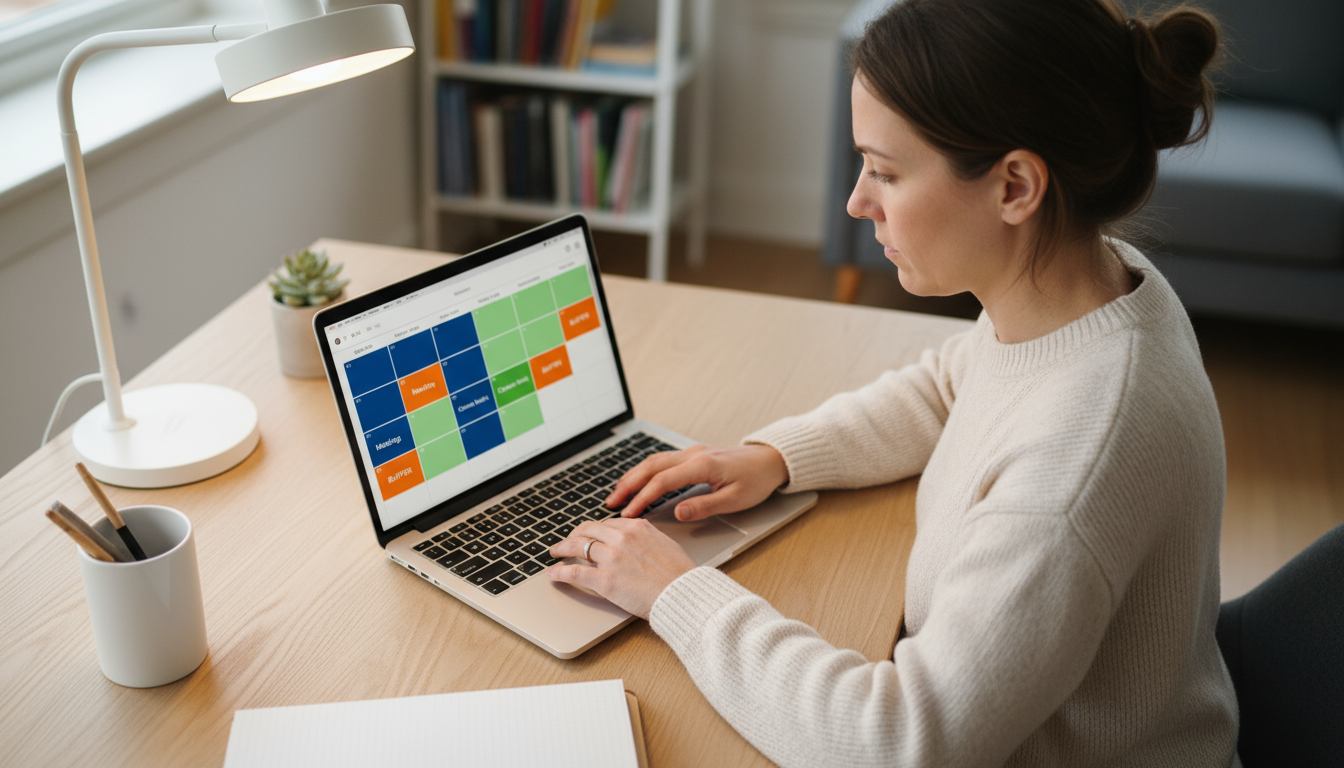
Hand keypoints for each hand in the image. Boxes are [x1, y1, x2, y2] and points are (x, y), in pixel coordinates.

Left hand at [548, 518, 696, 618]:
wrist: (683, 593)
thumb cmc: (680, 574)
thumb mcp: (665, 544)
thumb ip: (647, 537)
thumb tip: (638, 539)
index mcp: (637, 527)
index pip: (606, 523)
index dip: (593, 529)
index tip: (588, 534)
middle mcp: (622, 538)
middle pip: (587, 530)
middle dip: (574, 535)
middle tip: (567, 541)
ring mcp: (612, 558)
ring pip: (577, 547)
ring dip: (562, 549)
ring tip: (555, 552)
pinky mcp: (605, 580)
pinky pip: (575, 572)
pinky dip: (560, 572)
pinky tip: (553, 574)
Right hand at [605, 443, 788, 519]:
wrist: (771, 460)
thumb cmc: (757, 481)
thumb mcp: (735, 500)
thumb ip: (705, 506)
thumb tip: (678, 513)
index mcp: (702, 465)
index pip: (663, 481)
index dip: (642, 498)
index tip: (629, 514)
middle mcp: (693, 454)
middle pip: (651, 467)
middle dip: (628, 484)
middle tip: (611, 503)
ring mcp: (692, 452)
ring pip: (654, 461)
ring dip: (634, 476)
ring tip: (618, 494)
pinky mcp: (694, 454)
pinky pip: (663, 460)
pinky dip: (646, 471)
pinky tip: (638, 482)